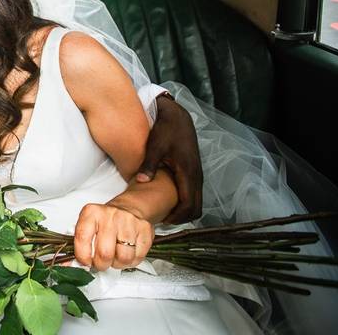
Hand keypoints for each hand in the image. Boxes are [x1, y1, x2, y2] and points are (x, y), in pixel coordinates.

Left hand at [73, 203, 152, 270]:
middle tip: (101, 262)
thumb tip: (67, 265)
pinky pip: (138, 257)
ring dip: (118, 264)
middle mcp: (110, 215)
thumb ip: (78, 244)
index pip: (82, 238)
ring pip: (123, 258)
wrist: (129, 208)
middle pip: (105, 253)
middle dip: (101, 264)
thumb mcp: (88, 225)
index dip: (82, 256)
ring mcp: (129, 222)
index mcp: (91, 213)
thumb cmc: (105, 221)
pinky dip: (131, 261)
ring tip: (115, 256)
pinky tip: (127, 252)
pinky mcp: (145, 230)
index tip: (85, 261)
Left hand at [136, 95, 202, 223]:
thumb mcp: (155, 146)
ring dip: (183, 210)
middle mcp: (196, 176)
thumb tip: (140, 181)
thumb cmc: (166, 130)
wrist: (177, 116)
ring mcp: (197, 175)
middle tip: (162, 220)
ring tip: (164, 212)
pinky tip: (168, 199)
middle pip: (196, 209)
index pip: (188, 205)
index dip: (177, 217)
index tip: (162, 221)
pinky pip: (193, 194)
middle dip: (181, 218)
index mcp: (188, 173)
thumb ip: (149, 164)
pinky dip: (184, 202)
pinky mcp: (193, 172)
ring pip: (196, 202)